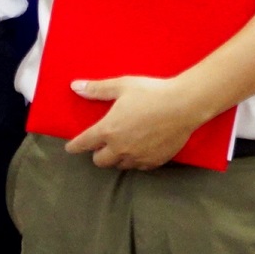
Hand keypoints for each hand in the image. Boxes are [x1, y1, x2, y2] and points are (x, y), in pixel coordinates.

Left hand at [62, 73, 212, 170]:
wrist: (184, 105)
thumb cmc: (151, 92)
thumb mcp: (122, 86)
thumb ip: (97, 89)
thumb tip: (75, 87)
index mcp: (108, 130)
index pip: (84, 143)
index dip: (74, 146)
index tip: (70, 148)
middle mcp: (120, 148)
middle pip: (100, 161)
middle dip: (97, 153)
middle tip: (102, 143)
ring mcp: (137, 157)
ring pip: (120, 165)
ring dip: (117, 157)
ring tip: (122, 146)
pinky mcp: (154, 162)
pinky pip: (139, 167)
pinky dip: (135, 160)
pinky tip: (140, 150)